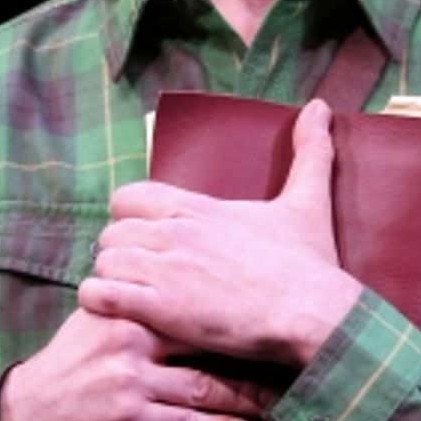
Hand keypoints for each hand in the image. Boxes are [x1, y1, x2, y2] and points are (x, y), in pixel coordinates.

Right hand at [0, 307, 270, 420]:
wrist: (32, 412)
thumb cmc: (75, 361)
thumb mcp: (101, 317)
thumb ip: (141, 299)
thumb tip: (190, 273)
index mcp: (128, 307)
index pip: (189, 299)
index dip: (234, 307)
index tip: (272, 308)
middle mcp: (132, 339)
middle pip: (207, 340)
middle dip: (252, 349)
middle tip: (290, 351)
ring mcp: (131, 381)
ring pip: (204, 385)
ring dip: (247, 396)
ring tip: (280, 397)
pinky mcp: (130, 420)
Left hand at [79, 99, 362, 366]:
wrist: (312, 312)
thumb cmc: (308, 264)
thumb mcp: (308, 201)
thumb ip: (309, 152)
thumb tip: (320, 106)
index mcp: (197, 206)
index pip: (128, 197)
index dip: (131, 219)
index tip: (149, 239)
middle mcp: (174, 231)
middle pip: (111, 233)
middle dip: (122, 254)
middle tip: (143, 276)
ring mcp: (164, 269)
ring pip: (104, 262)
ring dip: (114, 280)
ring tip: (136, 298)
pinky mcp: (160, 308)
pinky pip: (101, 294)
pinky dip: (103, 302)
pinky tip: (124, 314)